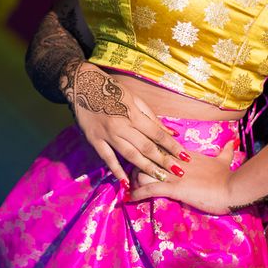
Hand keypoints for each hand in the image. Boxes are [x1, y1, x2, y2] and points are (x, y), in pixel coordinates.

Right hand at [67, 63, 190, 186]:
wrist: (83, 83)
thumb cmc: (112, 90)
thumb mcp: (135, 99)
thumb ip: (152, 118)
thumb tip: (171, 133)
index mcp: (133, 114)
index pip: (157, 134)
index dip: (172, 146)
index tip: (185, 157)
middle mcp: (122, 125)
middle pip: (146, 147)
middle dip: (164, 161)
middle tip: (178, 172)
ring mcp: (107, 134)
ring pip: (130, 155)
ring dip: (146, 168)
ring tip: (160, 179)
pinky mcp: (94, 140)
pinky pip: (108, 158)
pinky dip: (117, 171)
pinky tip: (126, 183)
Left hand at [126, 142, 236, 214]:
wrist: (232, 187)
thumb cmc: (227, 176)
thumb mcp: (225, 160)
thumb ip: (225, 151)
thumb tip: (232, 142)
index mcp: (184, 155)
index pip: (159, 148)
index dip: (149, 153)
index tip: (144, 159)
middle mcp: (175, 162)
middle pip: (146, 158)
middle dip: (136, 166)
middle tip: (131, 175)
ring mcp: (173, 175)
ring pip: (143, 171)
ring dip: (135, 181)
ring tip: (131, 188)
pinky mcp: (173, 188)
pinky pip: (149, 189)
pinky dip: (137, 193)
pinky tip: (130, 198)